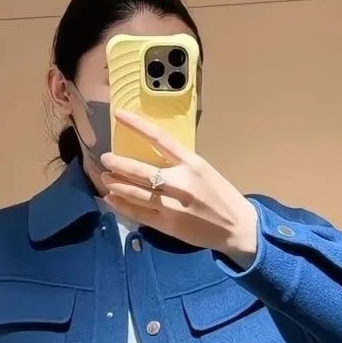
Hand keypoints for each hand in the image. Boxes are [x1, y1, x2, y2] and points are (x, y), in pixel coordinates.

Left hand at [100, 111, 259, 266]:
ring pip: (134, 192)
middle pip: (139, 170)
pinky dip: (121, 205)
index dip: (137, 125)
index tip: (119, 115)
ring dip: (116, 184)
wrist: (236, 227)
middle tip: (105, 159)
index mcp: (192, 163)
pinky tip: (111, 199)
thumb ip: (180, 163)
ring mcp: (171, 205)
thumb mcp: (204, 170)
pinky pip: (138, 213)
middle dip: (117, 164)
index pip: (159, 138)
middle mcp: (179, 182)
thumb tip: (153, 156)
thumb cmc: (222, 196)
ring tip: (105, 178)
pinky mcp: (166, 224)